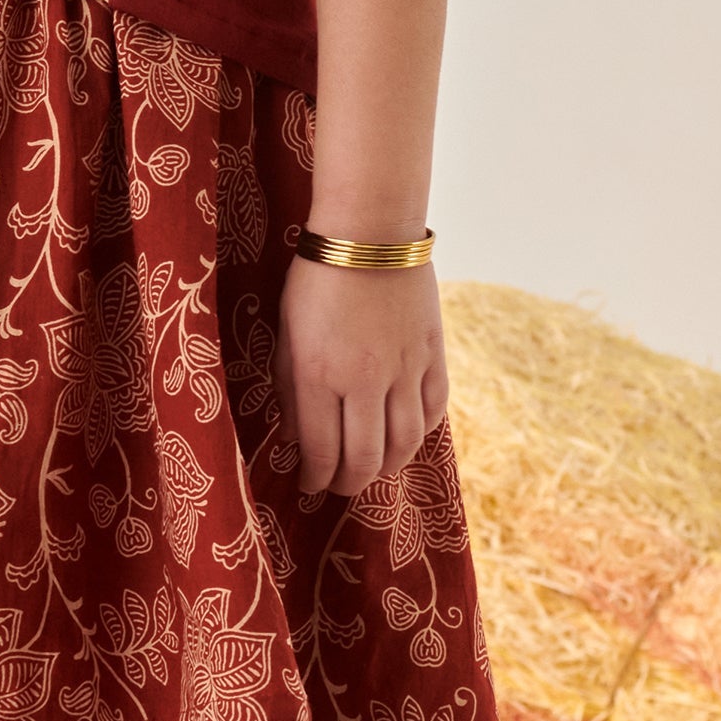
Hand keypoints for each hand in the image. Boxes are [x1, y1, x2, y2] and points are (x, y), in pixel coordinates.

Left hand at [275, 255, 446, 498]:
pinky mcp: (432, 355)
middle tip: (339, 486)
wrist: (369, 233)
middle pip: (365, 458)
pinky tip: (405, 438)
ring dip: (387, 468)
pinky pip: (433, 412)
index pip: (320, 450)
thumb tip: (297, 438)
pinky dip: (420, 434)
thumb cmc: (315, 279)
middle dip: (349, 483)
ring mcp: (404, 370)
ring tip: (373, 470)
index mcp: (319, 374)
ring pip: (404, 444)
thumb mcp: (286, 333)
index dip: (315, 478)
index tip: (308, 485)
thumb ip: (289, 388)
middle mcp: (364, 381)